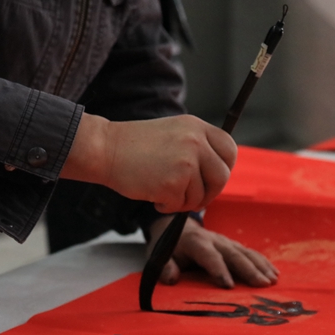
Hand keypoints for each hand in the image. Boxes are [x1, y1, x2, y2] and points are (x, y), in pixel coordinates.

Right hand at [61, 113, 235, 212]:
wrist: (106, 149)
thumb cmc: (135, 146)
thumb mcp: (174, 133)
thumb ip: (197, 147)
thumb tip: (217, 174)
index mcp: (197, 127)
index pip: (229, 149)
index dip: (224, 168)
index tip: (212, 178)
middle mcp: (195, 142)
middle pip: (222, 176)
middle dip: (209, 193)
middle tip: (193, 197)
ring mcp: (186, 163)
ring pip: (201, 195)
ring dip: (184, 201)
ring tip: (163, 192)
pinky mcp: (173, 183)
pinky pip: (181, 205)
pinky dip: (167, 207)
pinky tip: (153, 196)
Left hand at [147, 216, 279, 288]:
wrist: (176, 226)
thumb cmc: (169, 245)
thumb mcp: (161, 255)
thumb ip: (165, 267)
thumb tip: (172, 279)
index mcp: (196, 242)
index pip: (209, 256)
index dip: (219, 270)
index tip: (229, 286)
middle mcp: (214, 240)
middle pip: (234, 254)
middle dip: (249, 270)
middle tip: (262, 284)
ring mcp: (225, 241)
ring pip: (245, 252)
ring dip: (260, 266)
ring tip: (272, 280)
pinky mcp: (232, 245)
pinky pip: (249, 252)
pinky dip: (262, 262)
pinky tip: (274, 273)